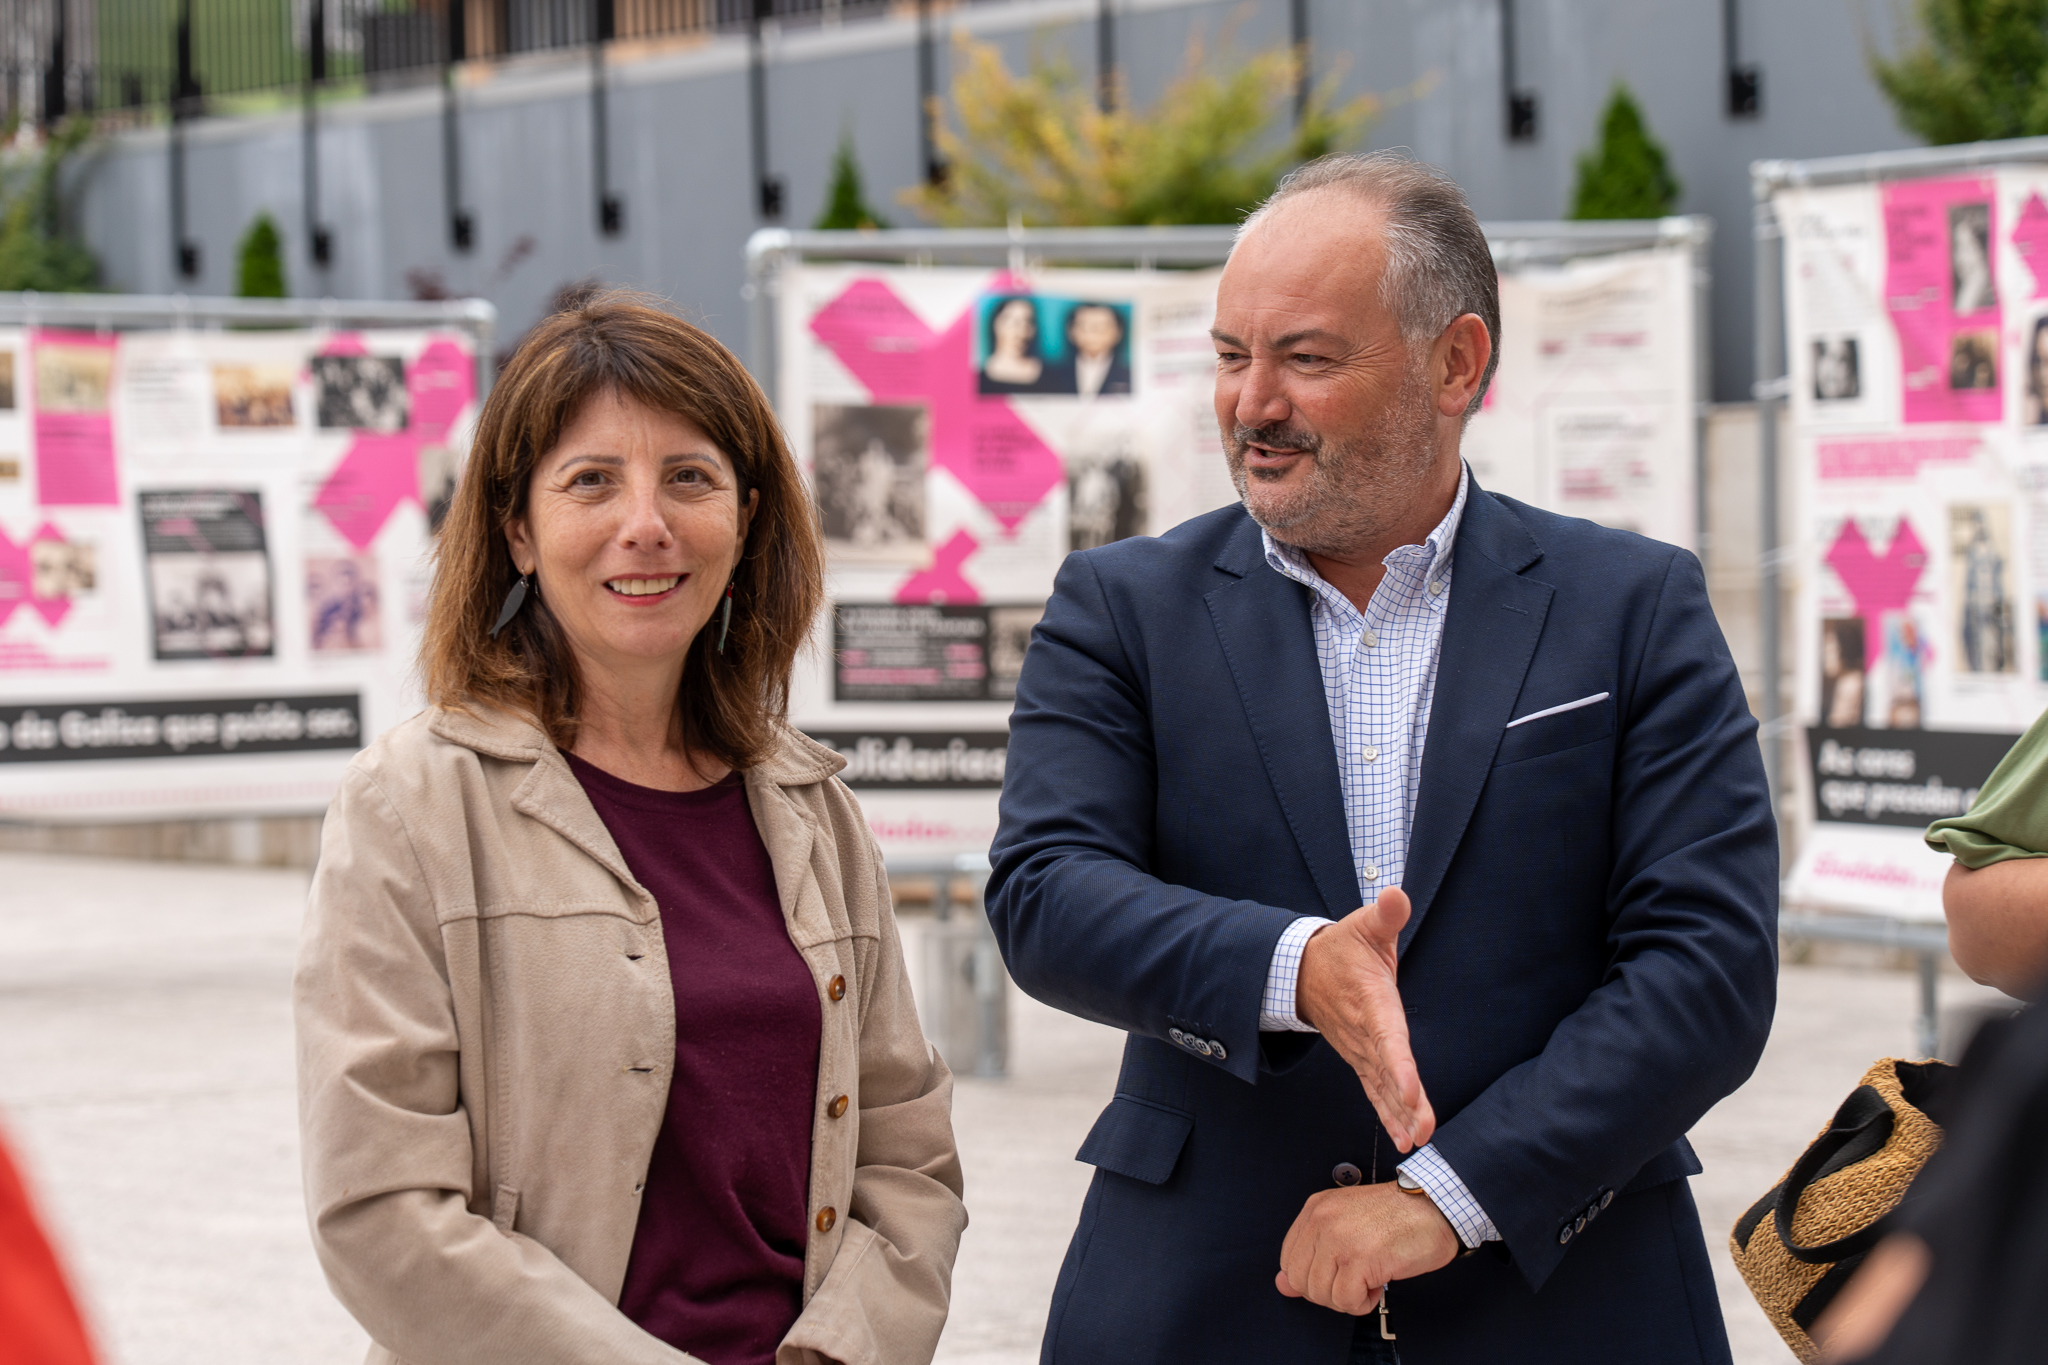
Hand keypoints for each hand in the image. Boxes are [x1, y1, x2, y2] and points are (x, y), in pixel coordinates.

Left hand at [1275, 1181, 1460, 1313]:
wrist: (1436, 1207)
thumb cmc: (1398, 1215)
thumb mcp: (1347, 1224)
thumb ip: (1312, 1253)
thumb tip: (1283, 1285)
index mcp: (1316, 1208)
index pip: (1289, 1259)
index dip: (1310, 1278)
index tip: (1334, 1277)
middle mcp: (1323, 1221)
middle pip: (1301, 1280)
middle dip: (1327, 1292)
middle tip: (1353, 1282)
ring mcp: (1340, 1239)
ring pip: (1321, 1294)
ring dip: (1347, 1299)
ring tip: (1367, 1281)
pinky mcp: (1361, 1259)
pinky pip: (1346, 1301)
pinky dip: (1363, 1303)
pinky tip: (1376, 1286)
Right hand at [1295, 888, 1434, 1149]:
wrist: (1302, 972)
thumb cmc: (1342, 948)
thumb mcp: (1362, 925)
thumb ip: (1384, 914)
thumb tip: (1397, 894)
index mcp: (1371, 1002)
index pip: (1387, 1036)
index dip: (1399, 1064)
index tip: (1411, 1090)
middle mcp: (1365, 1033)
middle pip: (1386, 1072)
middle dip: (1404, 1102)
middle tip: (1423, 1130)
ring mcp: (1360, 1050)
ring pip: (1381, 1087)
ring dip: (1398, 1115)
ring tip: (1417, 1142)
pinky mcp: (1361, 1059)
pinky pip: (1376, 1090)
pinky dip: (1389, 1114)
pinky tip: (1405, 1137)